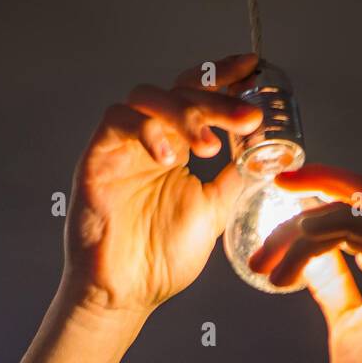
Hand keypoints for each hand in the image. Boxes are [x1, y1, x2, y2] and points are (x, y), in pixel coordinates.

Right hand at [59, 54, 264, 319]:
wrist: (126, 294)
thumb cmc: (162, 260)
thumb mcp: (214, 212)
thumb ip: (235, 178)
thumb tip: (265, 149)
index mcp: (175, 148)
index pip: (198, 96)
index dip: (224, 76)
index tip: (254, 68)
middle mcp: (149, 140)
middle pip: (179, 92)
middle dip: (216, 98)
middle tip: (246, 116)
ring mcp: (121, 147)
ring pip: (148, 97)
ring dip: (183, 113)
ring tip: (208, 146)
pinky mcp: (97, 158)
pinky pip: (117, 120)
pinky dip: (146, 129)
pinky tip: (169, 156)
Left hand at [248, 166, 361, 362]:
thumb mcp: (343, 321)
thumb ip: (332, 286)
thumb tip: (308, 263)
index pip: (354, 208)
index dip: (315, 193)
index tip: (274, 194)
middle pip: (355, 198)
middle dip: (305, 194)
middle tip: (264, 203)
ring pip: (356, 211)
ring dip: (302, 228)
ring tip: (266, 261)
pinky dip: (333, 229)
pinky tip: (298, 245)